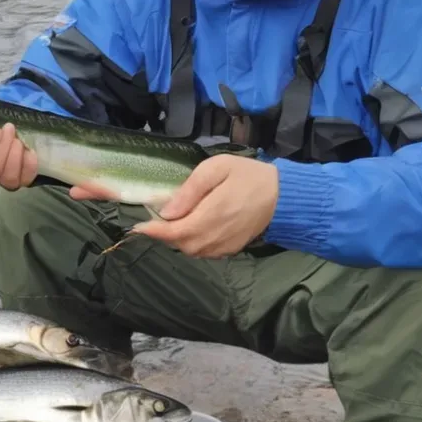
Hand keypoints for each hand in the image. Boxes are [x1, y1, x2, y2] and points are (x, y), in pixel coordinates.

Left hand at [124, 155, 278, 257]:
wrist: (283, 196)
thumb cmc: (247, 176)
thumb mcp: (216, 169)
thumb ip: (189, 191)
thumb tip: (166, 212)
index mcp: (211, 215)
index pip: (174, 232)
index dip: (153, 231)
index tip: (137, 227)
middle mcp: (216, 237)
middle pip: (179, 244)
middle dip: (166, 233)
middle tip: (158, 218)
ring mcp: (224, 247)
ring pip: (191, 250)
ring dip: (179, 239)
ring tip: (176, 221)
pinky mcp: (231, 250)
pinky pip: (204, 252)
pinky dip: (194, 242)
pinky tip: (196, 227)